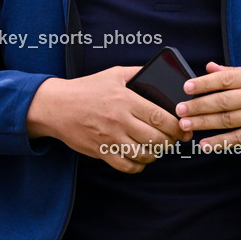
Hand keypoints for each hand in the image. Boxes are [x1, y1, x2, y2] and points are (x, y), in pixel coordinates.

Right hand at [26, 67, 191, 173]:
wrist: (57, 106)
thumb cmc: (87, 88)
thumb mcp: (114, 74)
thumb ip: (138, 73)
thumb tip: (162, 73)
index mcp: (125, 99)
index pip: (159, 117)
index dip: (176, 126)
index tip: (183, 128)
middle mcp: (119, 120)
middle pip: (155, 138)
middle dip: (170, 142)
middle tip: (174, 139)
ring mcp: (109, 137)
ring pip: (143, 154)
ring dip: (155, 154)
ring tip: (158, 148)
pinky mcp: (100, 151)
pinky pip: (126, 166)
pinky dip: (138, 166)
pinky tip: (140, 158)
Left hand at [175, 62, 240, 148]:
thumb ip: (232, 71)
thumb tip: (209, 67)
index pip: (224, 79)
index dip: (204, 83)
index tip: (187, 86)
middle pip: (222, 101)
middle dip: (198, 106)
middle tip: (179, 109)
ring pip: (227, 120)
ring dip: (204, 123)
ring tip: (185, 124)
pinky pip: (238, 139)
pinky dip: (220, 143)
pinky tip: (205, 144)